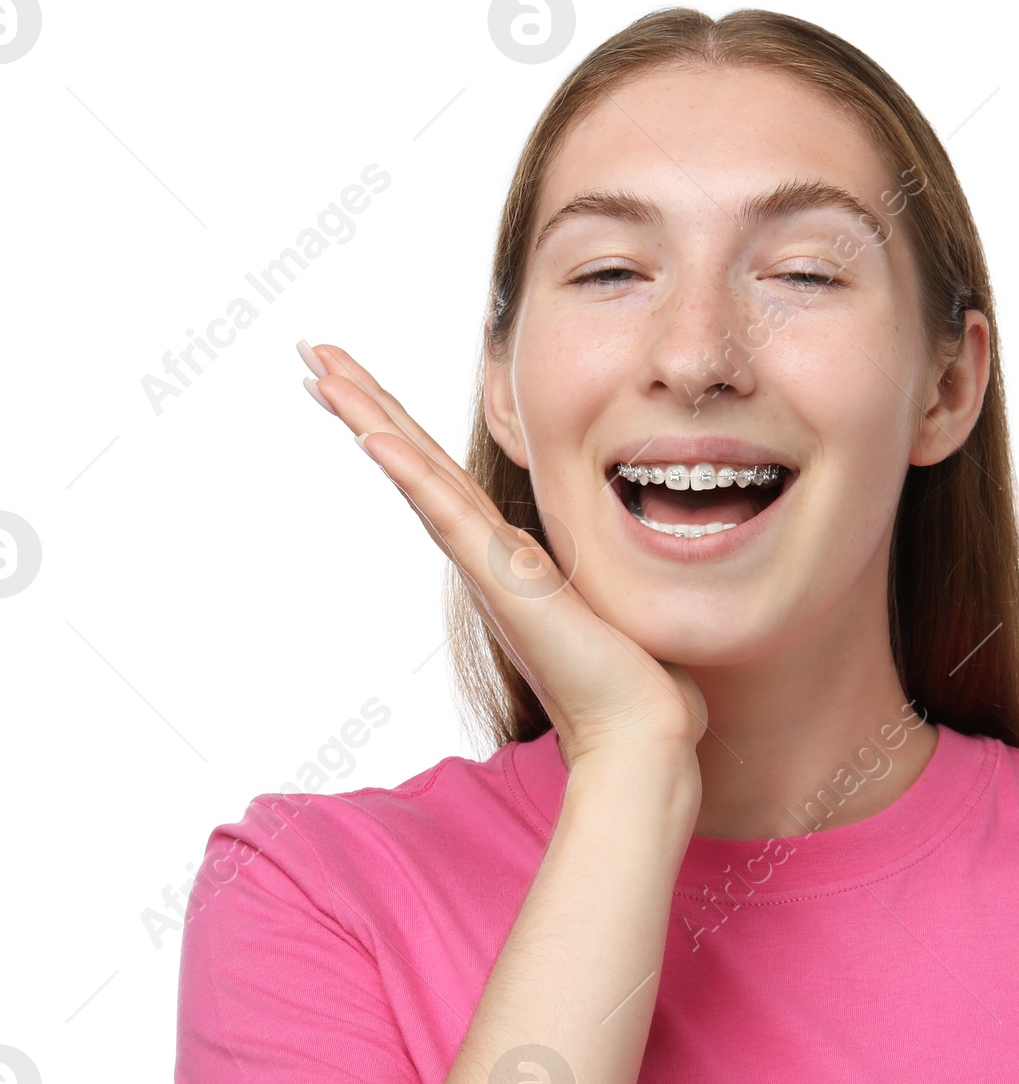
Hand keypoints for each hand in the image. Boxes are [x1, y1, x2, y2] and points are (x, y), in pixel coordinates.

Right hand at [299, 342, 707, 768]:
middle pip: (415, 463)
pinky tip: (373, 436)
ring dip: (367, 419)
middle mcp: (487, 559)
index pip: (446, 477)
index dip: (402, 426)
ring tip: (318, 370)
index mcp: (509, 559)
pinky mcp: (505, 583)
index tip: (359, 381)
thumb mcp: (609, 606)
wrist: (641, 732)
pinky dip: (410, 476)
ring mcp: (489, 569)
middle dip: (364, 403)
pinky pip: (449, 517)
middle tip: (311, 351)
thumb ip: (593, 579)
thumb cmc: (637, 685)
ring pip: (417, 477)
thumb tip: (609, 571)